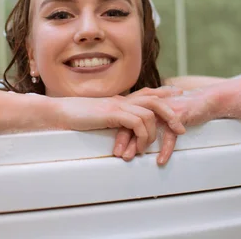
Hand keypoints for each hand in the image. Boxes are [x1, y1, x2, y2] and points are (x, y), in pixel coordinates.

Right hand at [57, 92, 185, 154]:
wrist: (59, 113)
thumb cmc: (75, 117)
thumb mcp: (98, 117)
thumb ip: (112, 119)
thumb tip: (120, 127)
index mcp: (120, 99)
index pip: (147, 92)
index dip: (164, 93)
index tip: (177, 95)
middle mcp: (121, 99)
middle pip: (154, 100)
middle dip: (171, 113)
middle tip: (181, 128)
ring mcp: (117, 105)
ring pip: (149, 113)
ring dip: (152, 133)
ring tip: (148, 148)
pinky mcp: (112, 114)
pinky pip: (137, 123)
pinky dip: (141, 136)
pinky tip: (137, 148)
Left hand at [115, 88, 214, 164]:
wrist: (205, 100)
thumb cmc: (183, 108)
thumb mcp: (163, 112)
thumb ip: (149, 119)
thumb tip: (133, 136)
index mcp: (148, 104)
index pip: (128, 118)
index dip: (120, 133)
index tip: (115, 148)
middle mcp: (154, 105)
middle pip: (134, 122)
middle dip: (125, 139)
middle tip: (119, 154)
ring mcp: (165, 109)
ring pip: (148, 127)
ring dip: (139, 143)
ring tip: (133, 157)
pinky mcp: (178, 114)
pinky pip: (169, 134)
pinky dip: (165, 148)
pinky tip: (161, 160)